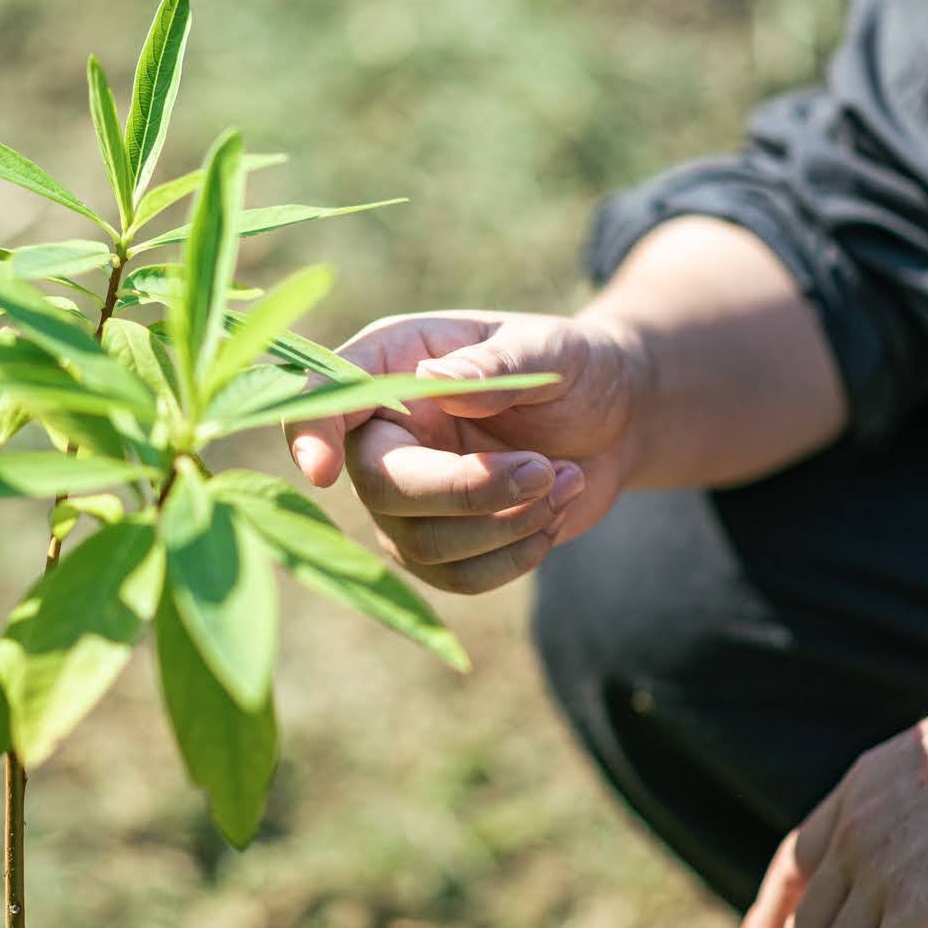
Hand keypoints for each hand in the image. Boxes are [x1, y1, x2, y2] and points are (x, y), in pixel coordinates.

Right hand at [283, 310, 646, 592]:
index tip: (323, 470)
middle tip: (544, 469)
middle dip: (466, 491)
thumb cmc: (575, 367)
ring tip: (564, 479)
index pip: (325, 398)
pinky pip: (458, 579)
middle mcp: (383, 434)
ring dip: (506, 524)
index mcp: (392, 366)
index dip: (311, 433)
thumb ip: (496, 365)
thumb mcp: (550, 348)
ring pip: (424, 544)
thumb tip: (434, 383)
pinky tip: (554, 514)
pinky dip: (515, 556)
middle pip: (382, 486)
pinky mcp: (440, 545)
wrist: (615, 420)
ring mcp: (405, 496)